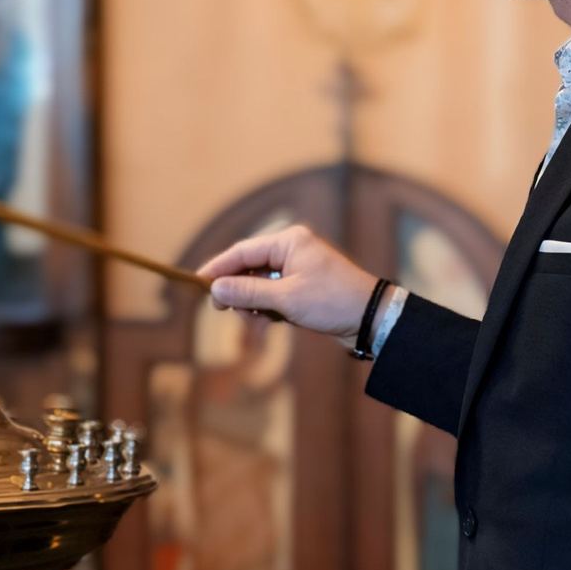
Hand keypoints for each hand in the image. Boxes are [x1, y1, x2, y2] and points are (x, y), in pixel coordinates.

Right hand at [196, 224, 379, 346]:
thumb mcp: (286, 299)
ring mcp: (299, 270)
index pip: (242, 251)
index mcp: (289, 242)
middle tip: (225, 311)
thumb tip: (215, 288)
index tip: (199, 285)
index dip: (218, 268)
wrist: (371, 319)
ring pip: (260, 287)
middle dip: (238, 293)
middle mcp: (292, 250)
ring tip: (255, 325)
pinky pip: (274, 297)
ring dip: (253, 307)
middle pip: (249, 269)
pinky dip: (267, 312)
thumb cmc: (332, 301)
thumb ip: (248, 293)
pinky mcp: (304, 289)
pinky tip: (267, 327)